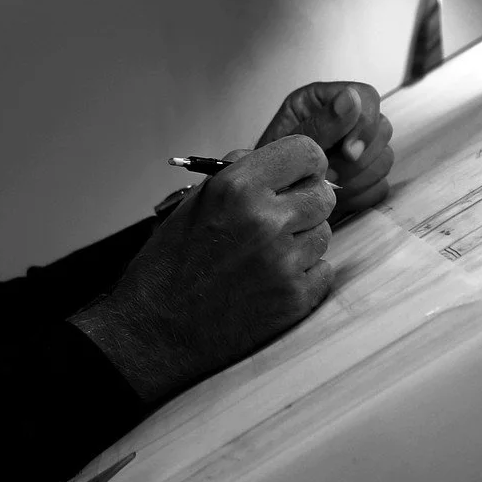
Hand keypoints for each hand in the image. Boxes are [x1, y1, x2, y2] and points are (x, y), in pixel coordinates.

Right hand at [68, 135, 335, 403]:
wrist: (157, 328)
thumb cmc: (169, 264)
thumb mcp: (192, 204)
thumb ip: (236, 176)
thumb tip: (275, 163)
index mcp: (237, 188)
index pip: (307, 154)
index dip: (304, 165)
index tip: (297, 176)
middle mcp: (266, 220)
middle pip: (323, 195)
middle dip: (304, 203)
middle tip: (279, 218)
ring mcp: (285, 261)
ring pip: (324, 234)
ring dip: (302, 240)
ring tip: (264, 254)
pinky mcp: (297, 298)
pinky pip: (323, 270)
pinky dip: (303, 273)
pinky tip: (269, 279)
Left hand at [256, 82, 392, 218]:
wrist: (263, 196)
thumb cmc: (267, 166)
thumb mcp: (287, 143)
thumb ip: (320, 123)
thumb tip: (351, 98)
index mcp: (322, 101)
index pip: (367, 97)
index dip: (364, 125)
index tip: (348, 152)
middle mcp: (344, 120)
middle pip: (381, 129)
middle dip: (359, 158)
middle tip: (330, 175)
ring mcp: (357, 148)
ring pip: (384, 159)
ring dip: (358, 178)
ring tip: (328, 185)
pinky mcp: (362, 175)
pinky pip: (380, 185)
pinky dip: (361, 195)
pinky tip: (338, 197)